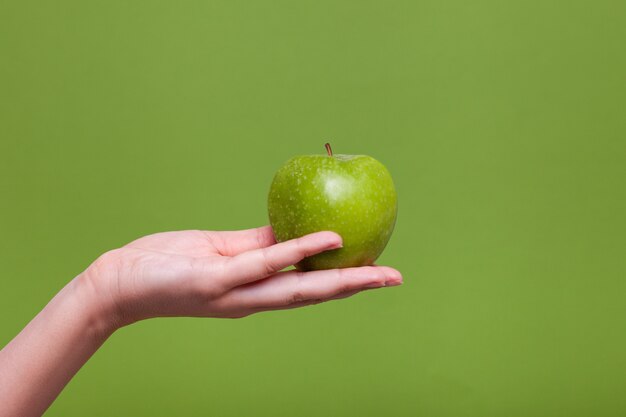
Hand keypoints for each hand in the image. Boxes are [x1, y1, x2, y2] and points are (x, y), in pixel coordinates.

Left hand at [83, 226, 401, 326]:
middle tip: (396, 279)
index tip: (375, 270)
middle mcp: (252, 298)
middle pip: (313, 293)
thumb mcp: (220, 255)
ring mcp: (237, 293)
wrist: (121, 282)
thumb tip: (293, 231)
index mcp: (254, 289)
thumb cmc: (170, 265)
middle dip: (356, 286)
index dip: (344, 279)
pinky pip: (264, 263)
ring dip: (342, 278)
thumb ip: (257, 246)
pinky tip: (327, 240)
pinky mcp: (216, 281)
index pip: (307, 284)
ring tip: (379, 272)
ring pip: (298, 287)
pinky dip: (299, 251)